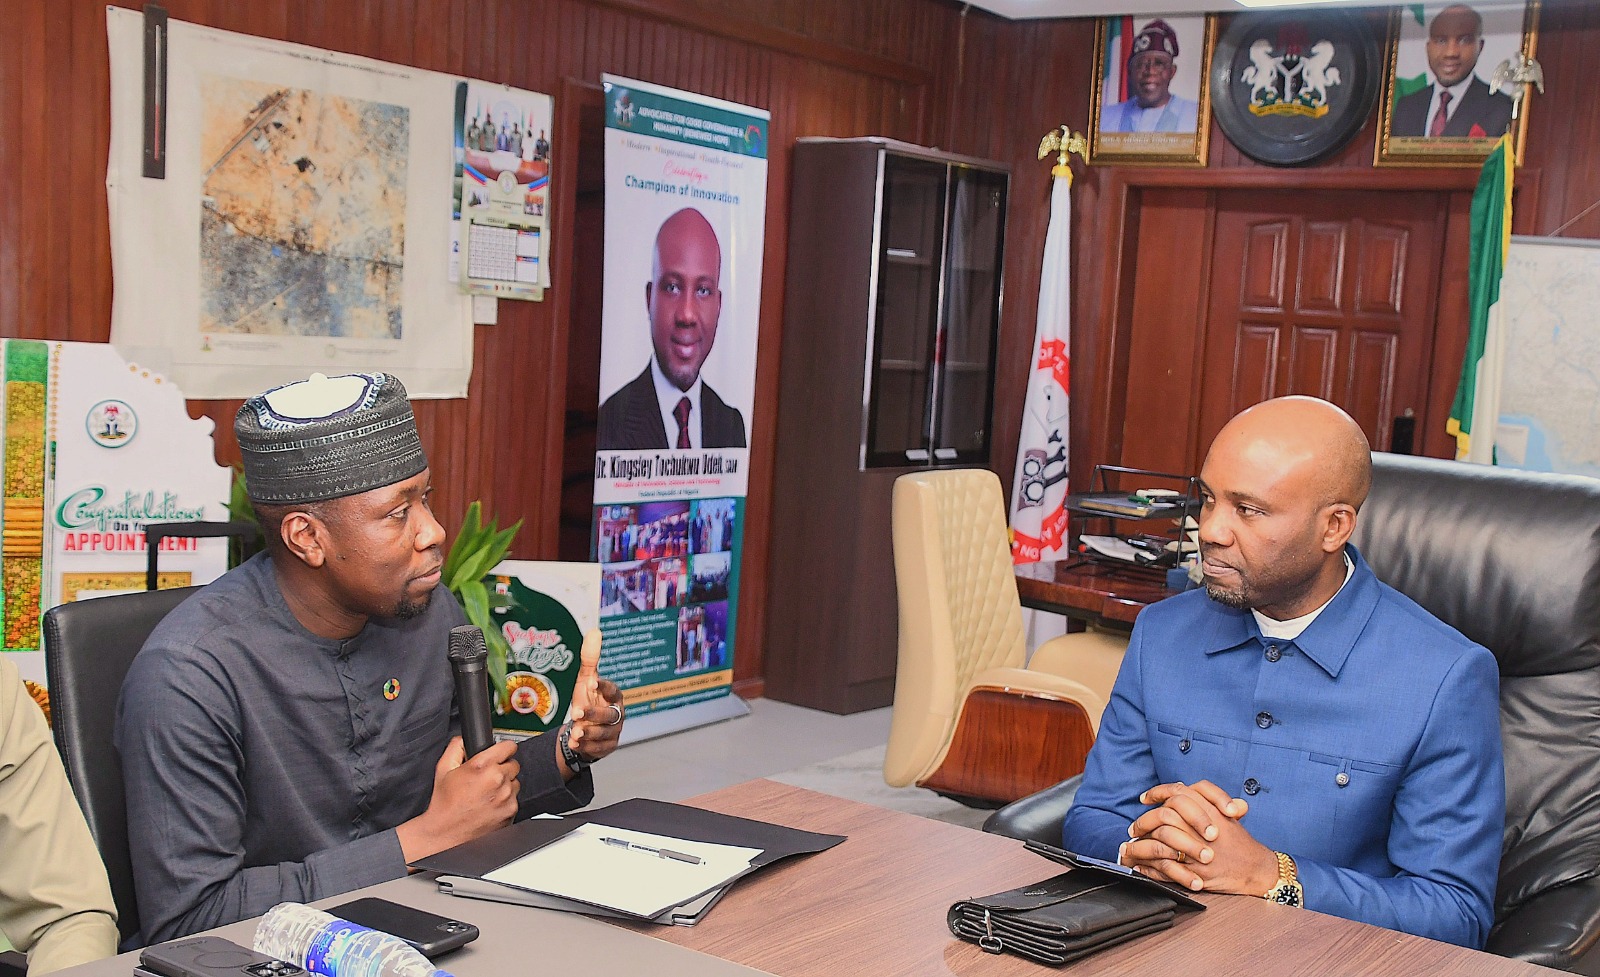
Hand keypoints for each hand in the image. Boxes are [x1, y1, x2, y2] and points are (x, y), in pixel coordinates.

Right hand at [396, 736, 519, 860]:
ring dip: (505, 784)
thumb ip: (456, 747)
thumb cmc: (444, 804)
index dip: (504, 748)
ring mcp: (506, 797)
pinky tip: (490, 804)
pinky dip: (505, 800)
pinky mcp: (511, 811)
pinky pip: (515, 799)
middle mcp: (497, 780)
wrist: (446, 833)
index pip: (509, 746)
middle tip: (487, 777)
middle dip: (502, 768)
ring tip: (487, 793)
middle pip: (513, 764)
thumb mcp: (443, 769)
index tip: (502, 752)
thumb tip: (465, 739)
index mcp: (482, 766)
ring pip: (515, 782)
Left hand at [566, 629, 623, 762]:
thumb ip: (590, 658)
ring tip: (575, 733)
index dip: (604, 686)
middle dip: (593, 714)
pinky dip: (587, 747)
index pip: (613, 690)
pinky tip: (576, 743)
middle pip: (609, 715)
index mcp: (614, 695)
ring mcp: (614, 731)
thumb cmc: (589, 700)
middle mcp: (617, 714)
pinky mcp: (608, 747)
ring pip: (603, 733)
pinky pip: (599, 748)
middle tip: (577, 713)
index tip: (592, 682)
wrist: (585, 728)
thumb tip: (595, 630)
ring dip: (588, 733)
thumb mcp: (585, 680)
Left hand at [1119, 780, 1277, 895]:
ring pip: (1159, 842)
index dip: (1158, 792)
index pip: (1178, 792)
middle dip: (1144, 821)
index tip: (1144, 798)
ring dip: (1140, 846)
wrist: (1256, 869)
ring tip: (1129, 847)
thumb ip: (1205, 799)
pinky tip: (1139, 865)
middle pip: (1164, 815)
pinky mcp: (1195, 873)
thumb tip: (1177, 787)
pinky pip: (1164, 868)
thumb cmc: (1240, 842)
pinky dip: (1148, 867)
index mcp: (1211, 810)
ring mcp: (1198, 851)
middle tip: (1134, 828)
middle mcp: (1203, 828)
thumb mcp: (1228, 814)